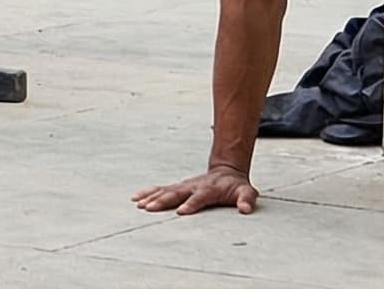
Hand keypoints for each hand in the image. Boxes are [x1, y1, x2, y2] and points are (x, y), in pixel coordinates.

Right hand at [133, 167, 259, 215]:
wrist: (226, 171)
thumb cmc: (236, 186)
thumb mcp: (247, 192)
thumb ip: (247, 199)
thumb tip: (245, 209)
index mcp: (209, 189)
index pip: (199, 198)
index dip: (190, 204)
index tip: (180, 212)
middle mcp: (193, 186)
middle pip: (176, 193)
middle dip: (162, 201)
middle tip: (149, 208)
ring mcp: (184, 185)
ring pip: (165, 190)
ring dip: (152, 197)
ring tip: (139, 204)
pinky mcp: (178, 187)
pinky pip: (161, 189)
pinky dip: (148, 192)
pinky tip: (136, 197)